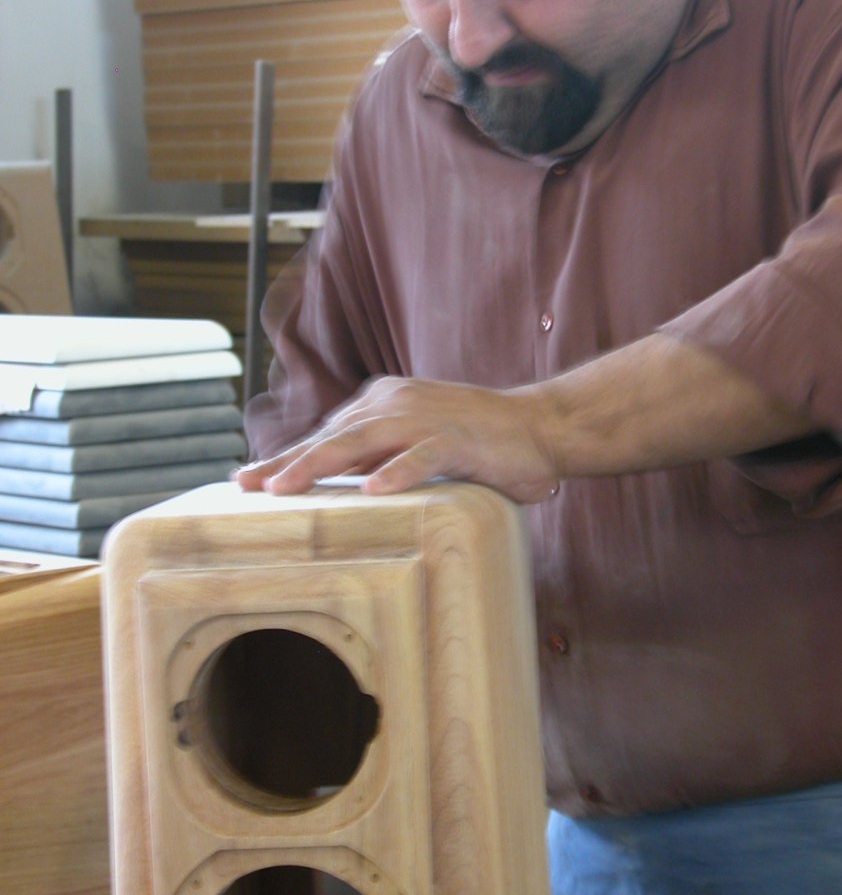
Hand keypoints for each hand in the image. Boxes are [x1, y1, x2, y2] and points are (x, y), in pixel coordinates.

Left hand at [235, 376, 559, 502]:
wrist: (542, 426)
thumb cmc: (478, 443)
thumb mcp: (417, 445)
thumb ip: (379, 458)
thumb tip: (336, 488)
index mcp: (383, 403)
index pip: (326, 434)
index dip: (286, 457)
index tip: (246, 483)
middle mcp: (395, 404)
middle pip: (330, 436)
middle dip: (286, 462)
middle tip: (248, 487)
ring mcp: (425, 419)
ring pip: (361, 441)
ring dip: (319, 464)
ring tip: (285, 489)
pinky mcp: (458, 438)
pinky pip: (422, 456)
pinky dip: (399, 471)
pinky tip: (376, 490)